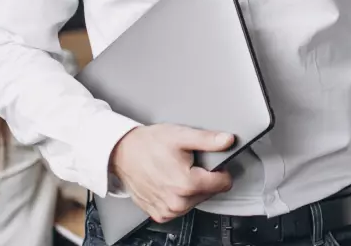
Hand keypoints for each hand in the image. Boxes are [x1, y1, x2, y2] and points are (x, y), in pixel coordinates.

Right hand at [109, 124, 234, 221]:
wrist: (122, 153)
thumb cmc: (148, 144)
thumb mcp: (181, 136)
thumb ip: (208, 140)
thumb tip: (227, 140)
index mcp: (187, 184)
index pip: (223, 183)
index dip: (219, 169)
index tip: (209, 162)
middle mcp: (177, 202)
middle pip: (210, 192)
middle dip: (203, 178)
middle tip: (186, 163)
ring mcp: (168, 211)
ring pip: (196, 201)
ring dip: (191, 188)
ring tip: (176, 171)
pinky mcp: (160, 214)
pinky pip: (180, 207)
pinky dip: (178, 196)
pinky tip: (169, 182)